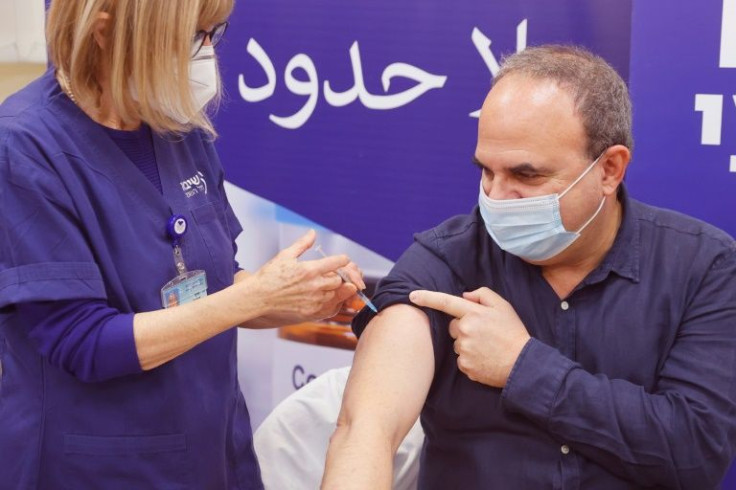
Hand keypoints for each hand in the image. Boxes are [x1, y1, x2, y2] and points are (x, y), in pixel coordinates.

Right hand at [252, 230, 356, 320]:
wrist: (258, 298)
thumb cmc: (269, 276)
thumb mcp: (285, 255)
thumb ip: (302, 244)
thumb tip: (313, 232)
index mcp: (309, 270)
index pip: (337, 263)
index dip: (343, 260)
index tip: (343, 260)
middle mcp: (314, 286)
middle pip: (340, 280)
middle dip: (339, 276)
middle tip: (334, 274)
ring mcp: (314, 302)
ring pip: (338, 295)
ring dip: (337, 290)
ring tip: (330, 286)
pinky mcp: (311, 313)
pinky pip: (331, 309)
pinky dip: (333, 303)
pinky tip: (327, 298)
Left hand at [409, 287, 530, 386]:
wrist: (523, 364)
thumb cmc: (513, 333)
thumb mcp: (503, 306)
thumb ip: (482, 295)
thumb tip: (464, 296)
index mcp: (473, 313)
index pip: (446, 302)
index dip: (427, 297)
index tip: (412, 296)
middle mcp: (465, 330)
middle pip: (453, 327)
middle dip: (464, 328)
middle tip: (484, 334)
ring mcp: (464, 350)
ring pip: (457, 344)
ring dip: (467, 344)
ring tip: (487, 347)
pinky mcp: (465, 366)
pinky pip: (461, 360)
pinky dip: (470, 359)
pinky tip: (485, 359)